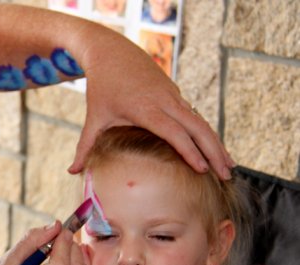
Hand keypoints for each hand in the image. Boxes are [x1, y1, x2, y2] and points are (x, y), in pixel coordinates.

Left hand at [68, 29, 234, 179]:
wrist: (111, 52)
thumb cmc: (101, 87)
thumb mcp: (94, 118)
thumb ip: (85, 146)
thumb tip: (72, 172)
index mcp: (145, 108)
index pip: (173, 132)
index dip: (189, 151)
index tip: (202, 170)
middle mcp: (165, 101)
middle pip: (197, 127)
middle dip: (214, 151)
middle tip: (227, 175)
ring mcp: (173, 95)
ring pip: (201, 121)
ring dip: (216, 143)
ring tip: (228, 166)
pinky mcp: (175, 93)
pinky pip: (195, 115)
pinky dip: (207, 132)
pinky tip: (215, 149)